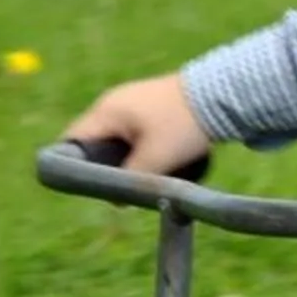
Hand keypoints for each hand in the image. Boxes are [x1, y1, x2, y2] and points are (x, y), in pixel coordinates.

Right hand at [64, 73, 211, 174]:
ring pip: (118, 137)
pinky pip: (136, 131)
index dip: (75, 166)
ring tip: (141, 174)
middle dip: (105, 165)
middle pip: (95, 141)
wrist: (224, 95)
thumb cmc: (184, 126)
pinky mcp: (152, 104)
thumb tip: (116, 201)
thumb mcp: (156, 158)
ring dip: (126, 157)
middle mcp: (113, 102)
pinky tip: (158, 159)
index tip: (88, 187)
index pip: (73, 140)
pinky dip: (142, 147)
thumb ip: (131, 179)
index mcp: (106, 111)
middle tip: (118, 186)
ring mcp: (133, 100)